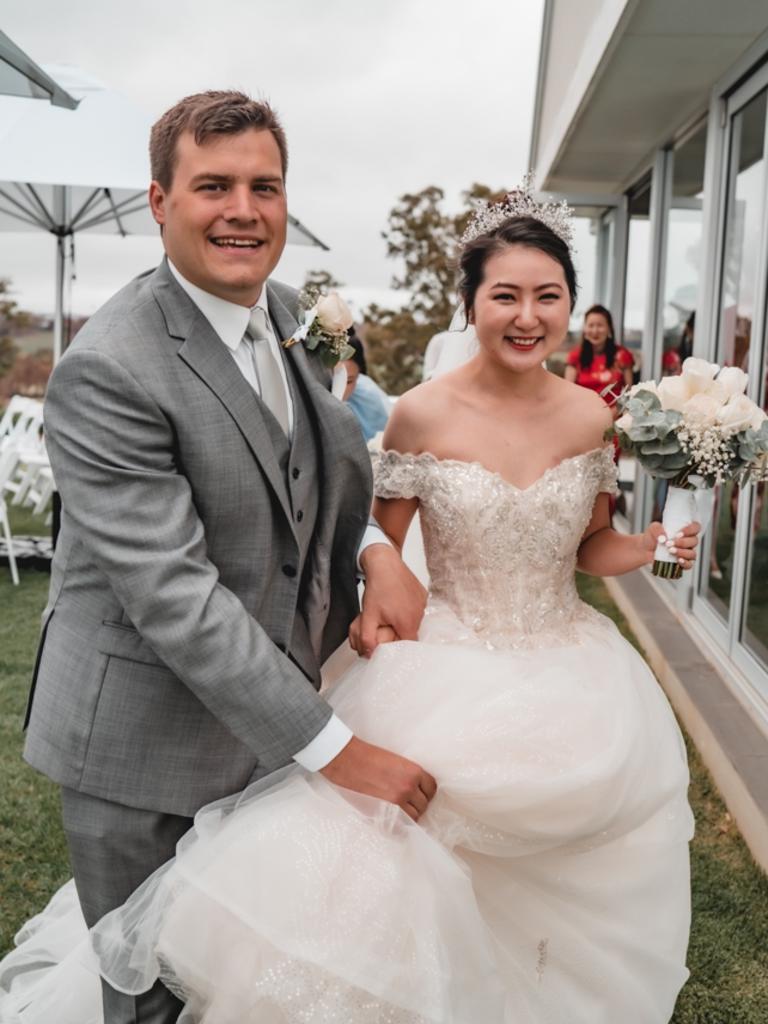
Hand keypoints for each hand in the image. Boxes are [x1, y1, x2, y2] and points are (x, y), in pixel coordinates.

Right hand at [320, 736, 436, 820]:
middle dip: (417, 804)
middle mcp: (409, 787)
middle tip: (407, 803)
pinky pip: (402, 825)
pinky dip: (401, 825)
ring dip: (410, 815)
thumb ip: (407, 774)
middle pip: (424, 804)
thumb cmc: (367, 757)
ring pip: (415, 816)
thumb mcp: (394, 760)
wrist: (347, 760)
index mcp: (413, 771)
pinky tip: (395, 819)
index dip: (426, 792)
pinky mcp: (385, 811)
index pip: (432, 787)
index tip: (420, 794)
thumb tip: (414, 788)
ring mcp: (398, 801)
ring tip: (400, 812)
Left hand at [351, 544, 426, 657]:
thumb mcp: (368, 616)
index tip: (388, 644)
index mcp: (408, 623)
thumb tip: (368, 654)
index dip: (397, 648)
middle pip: (411, 634)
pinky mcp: (423, 595)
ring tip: (390, 613)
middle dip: (398, 633)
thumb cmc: (377, 587)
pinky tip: (396, 603)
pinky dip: (408, 610)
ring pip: (414, 621)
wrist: (384, 562)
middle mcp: (420, 614)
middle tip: (386, 627)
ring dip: (403, 621)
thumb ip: (367, 638)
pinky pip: (417, 609)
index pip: (407, 646)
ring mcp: (423, 603)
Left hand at [641, 521, 700, 570]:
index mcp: (684, 532)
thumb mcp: (652, 529)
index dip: (691, 529)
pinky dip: (685, 563)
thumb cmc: (651, 539)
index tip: (679, 533)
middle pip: (694, 541)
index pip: (695, 527)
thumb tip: (663, 536)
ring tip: (670, 551)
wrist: (644, 551)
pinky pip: (689, 565)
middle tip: (670, 543)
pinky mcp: (681, 564)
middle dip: (683, 542)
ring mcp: (685, 554)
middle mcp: (687, 542)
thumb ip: (657, 528)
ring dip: (682, 552)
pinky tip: (678, 560)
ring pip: (692, 553)